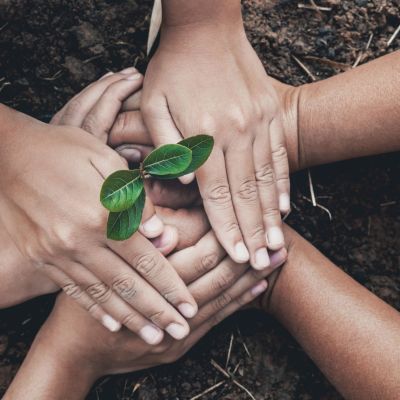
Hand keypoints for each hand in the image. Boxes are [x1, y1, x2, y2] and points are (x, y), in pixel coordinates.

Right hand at [0, 94, 197, 343]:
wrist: (8, 154)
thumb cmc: (64, 149)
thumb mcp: (105, 160)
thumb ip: (134, 199)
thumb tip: (159, 234)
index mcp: (101, 214)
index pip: (146, 259)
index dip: (171, 285)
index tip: (189, 305)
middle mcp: (80, 240)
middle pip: (128, 284)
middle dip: (157, 311)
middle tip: (180, 331)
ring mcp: (58, 253)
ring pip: (102, 294)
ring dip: (130, 318)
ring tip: (153, 337)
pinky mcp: (44, 258)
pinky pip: (73, 289)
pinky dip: (94, 309)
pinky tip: (112, 325)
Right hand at [19, 223, 285, 390]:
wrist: (74, 349)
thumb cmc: (83, 296)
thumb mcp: (97, 263)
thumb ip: (133, 242)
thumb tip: (167, 233)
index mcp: (143, 278)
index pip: (196, 252)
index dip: (223, 235)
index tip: (247, 219)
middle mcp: (164, 306)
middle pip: (215, 275)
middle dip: (248, 257)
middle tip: (281, 242)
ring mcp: (173, 331)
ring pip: (221, 299)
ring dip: (250, 280)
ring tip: (279, 262)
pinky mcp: (177, 348)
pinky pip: (215, 323)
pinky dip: (237, 304)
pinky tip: (256, 290)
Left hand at [141, 6, 289, 269]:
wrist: (206, 27)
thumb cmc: (173, 68)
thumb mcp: (154, 104)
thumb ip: (167, 147)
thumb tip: (188, 185)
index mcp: (204, 137)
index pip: (217, 197)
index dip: (228, 230)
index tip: (238, 257)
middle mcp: (236, 134)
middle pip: (246, 195)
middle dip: (254, 234)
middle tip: (262, 264)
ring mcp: (258, 124)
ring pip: (266, 180)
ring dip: (272, 217)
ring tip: (278, 246)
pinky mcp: (270, 114)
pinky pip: (280, 156)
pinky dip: (283, 184)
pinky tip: (285, 207)